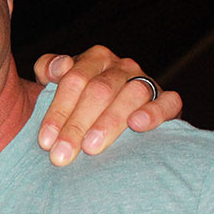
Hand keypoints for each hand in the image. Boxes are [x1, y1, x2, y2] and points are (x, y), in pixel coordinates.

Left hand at [33, 46, 182, 165]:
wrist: (109, 118)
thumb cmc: (78, 102)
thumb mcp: (56, 84)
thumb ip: (48, 69)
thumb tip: (58, 66)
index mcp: (94, 59)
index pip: (73, 80)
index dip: (58, 111)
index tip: (45, 141)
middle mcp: (121, 67)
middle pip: (99, 91)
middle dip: (77, 125)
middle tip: (62, 155)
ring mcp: (146, 81)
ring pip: (131, 95)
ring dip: (109, 122)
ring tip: (91, 148)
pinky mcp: (168, 101)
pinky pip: (168, 102)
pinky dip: (154, 113)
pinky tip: (137, 126)